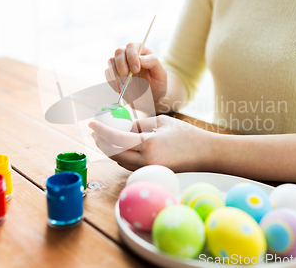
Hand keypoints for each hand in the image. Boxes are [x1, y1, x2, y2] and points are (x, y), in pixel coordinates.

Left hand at [88, 115, 213, 171]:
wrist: (204, 153)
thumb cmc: (185, 134)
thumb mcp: (161, 122)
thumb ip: (139, 124)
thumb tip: (122, 129)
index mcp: (149, 144)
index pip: (117, 138)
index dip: (101, 130)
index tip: (91, 123)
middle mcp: (146, 161)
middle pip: (113, 153)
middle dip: (101, 142)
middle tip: (94, 132)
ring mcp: (148, 170)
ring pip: (120, 161)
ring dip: (110, 149)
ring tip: (104, 137)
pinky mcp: (151, 173)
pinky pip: (130, 165)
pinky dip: (121, 155)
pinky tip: (119, 147)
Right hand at [106, 43, 166, 106]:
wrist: (151, 98)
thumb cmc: (158, 84)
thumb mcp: (161, 73)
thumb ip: (153, 62)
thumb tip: (140, 59)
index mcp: (141, 52)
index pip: (132, 46)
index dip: (132, 56)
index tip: (136, 69)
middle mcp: (129, 56)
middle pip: (119, 51)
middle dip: (122, 65)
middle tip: (128, 77)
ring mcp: (120, 65)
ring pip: (111, 61)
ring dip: (116, 74)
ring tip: (125, 86)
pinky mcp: (115, 75)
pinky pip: (108, 73)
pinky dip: (112, 81)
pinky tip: (120, 89)